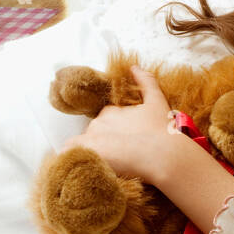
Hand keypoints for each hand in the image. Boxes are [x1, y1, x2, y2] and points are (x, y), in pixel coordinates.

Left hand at [64, 65, 174, 185]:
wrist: (163, 154)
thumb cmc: (161, 130)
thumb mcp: (157, 100)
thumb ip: (146, 81)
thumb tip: (134, 67)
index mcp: (112, 111)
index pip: (105, 120)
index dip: (115, 131)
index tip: (125, 140)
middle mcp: (99, 123)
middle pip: (95, 133)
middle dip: (104, 142)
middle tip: (119, 155)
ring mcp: (92, 138)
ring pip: (83, 145)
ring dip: (91, 151)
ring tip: (107, 164)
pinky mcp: (88, 153)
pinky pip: (70, 154)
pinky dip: (73, 158)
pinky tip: (85, 166)